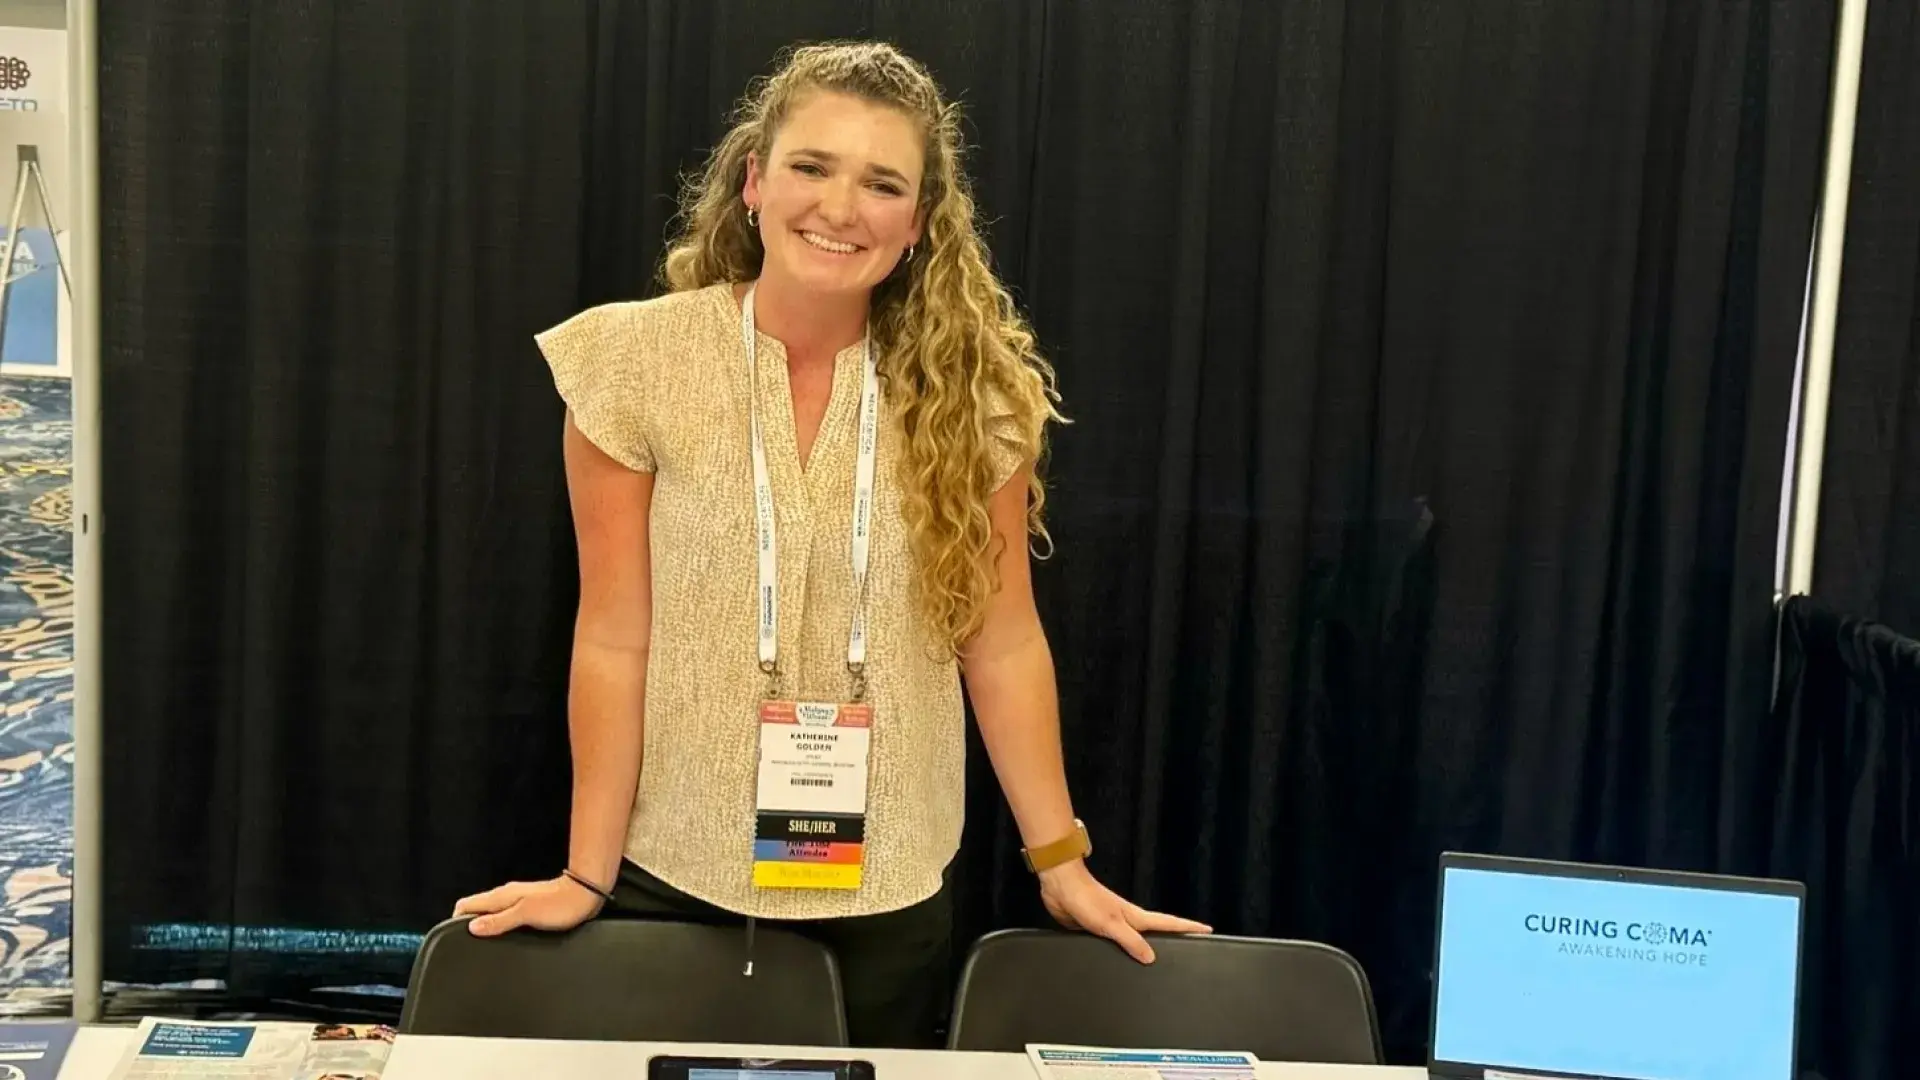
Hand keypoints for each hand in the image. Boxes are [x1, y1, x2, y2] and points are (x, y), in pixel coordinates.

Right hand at [453, 876, 604, 935]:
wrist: (585, 894)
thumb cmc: (559, 905)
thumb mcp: (526, 914)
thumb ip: (499, 920)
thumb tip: (472, 926)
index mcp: (502, 896)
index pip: (467, 904)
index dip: (456, 920)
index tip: (453, 939)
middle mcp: (507, 896)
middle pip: (477, 909)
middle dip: (468, 925)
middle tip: (466, 947)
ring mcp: (518, 902)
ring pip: (492, 913)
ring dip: (485, 926)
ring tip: (483, 946)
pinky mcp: (530, 908)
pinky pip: (506, 917)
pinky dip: (499, 927)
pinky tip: (504, 939)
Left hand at [1038, 860, 1210, 962]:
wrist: (1061, 888)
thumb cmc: (1086, 899)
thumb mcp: (1111, 922)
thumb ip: (1130, 941)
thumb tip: (1151, 958)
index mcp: (1135, 917)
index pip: (1168, 923)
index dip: (1189, 927)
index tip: (1208, 930)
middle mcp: (1127, 921)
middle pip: (1155, 933)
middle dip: (1173, 940)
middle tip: (1190, 949)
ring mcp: (1112, 925)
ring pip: (1135, 942)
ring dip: (1146, 950)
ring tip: (1159, 964)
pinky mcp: (1097, 931)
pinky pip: (1116, 946)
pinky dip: (1123, 954)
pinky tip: (1122, 963)